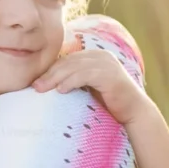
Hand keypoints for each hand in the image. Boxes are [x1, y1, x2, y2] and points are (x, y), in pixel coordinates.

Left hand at [32, 49, 150, 124]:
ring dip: (56, 78)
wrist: (133, 112)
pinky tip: (61, 90)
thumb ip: (71, 80)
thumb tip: (43, 83)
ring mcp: (107, 63)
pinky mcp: (111, 74)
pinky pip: (85, 75)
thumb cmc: (107, 103)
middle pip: (68, 62)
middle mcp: (101, 55)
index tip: (35, 82)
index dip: (49, 70)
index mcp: (94, 56)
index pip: (66, 60)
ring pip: (74, 67)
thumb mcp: (86, 88)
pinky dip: (71, 81)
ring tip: (42, 89)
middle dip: (49, 74)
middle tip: (35, 87)